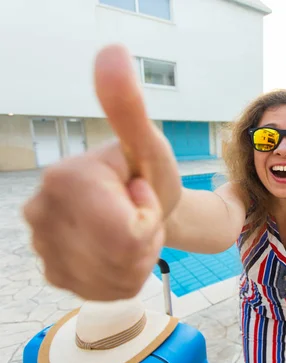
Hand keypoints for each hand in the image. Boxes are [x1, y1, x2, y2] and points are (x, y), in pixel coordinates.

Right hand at [22, 44, 180, 300]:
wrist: (139, 205)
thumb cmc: (148, 172)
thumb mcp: (147, 144)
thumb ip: (128, 107)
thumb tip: (112, 52)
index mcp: (64, 180)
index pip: (129, 232)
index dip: (149, 217)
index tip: (140, 192)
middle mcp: (41, 215)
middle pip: (122, 258)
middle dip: (146, 240)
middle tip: (139, 213)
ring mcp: (44, 249)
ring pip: (117, 279)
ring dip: (139, 258)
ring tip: (131, 230)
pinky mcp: (54, 275)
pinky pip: (108, 292)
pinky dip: (126, 276)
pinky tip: (120, 252)